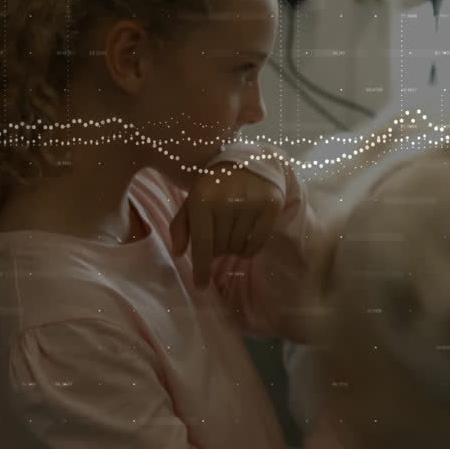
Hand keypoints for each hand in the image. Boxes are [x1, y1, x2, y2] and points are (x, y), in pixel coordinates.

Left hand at [176, 162, 284, 288]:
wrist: (250, 161)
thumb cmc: (216, 185)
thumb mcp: (193, 199)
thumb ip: (181, 225)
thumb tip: (178, 253)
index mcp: (202, 198)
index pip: (203, 243)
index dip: (201, 269)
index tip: (200, 287)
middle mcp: (227, 200)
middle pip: (220, 249)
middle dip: (217, 250)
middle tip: (219, 235)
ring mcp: (251, 202)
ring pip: (238, 248)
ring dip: (233, 247)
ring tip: (233, 229)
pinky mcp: (271, 205)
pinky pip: (256, 244)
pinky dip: (249, 248)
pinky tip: (245, 235)